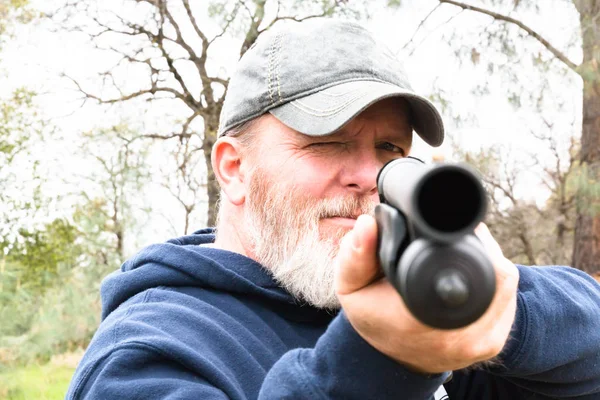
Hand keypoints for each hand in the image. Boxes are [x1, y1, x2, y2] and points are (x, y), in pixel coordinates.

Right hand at [334, 215, 518, 373]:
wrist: (391, 363)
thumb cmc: (374, 319)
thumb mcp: (352, 288)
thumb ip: (355, 256)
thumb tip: (368, 224)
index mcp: (423, 319)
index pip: (466, 262)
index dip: (466, 237)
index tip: (446, 230)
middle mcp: (459, 335)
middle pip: (494, 267)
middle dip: (478, 245)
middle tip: (451, 242)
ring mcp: (482, 343)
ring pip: (506, 281)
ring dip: (489, 262)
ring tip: (459, 259)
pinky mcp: (493, 345)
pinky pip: (508, 300)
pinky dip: (494, 283)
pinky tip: (471, 279)